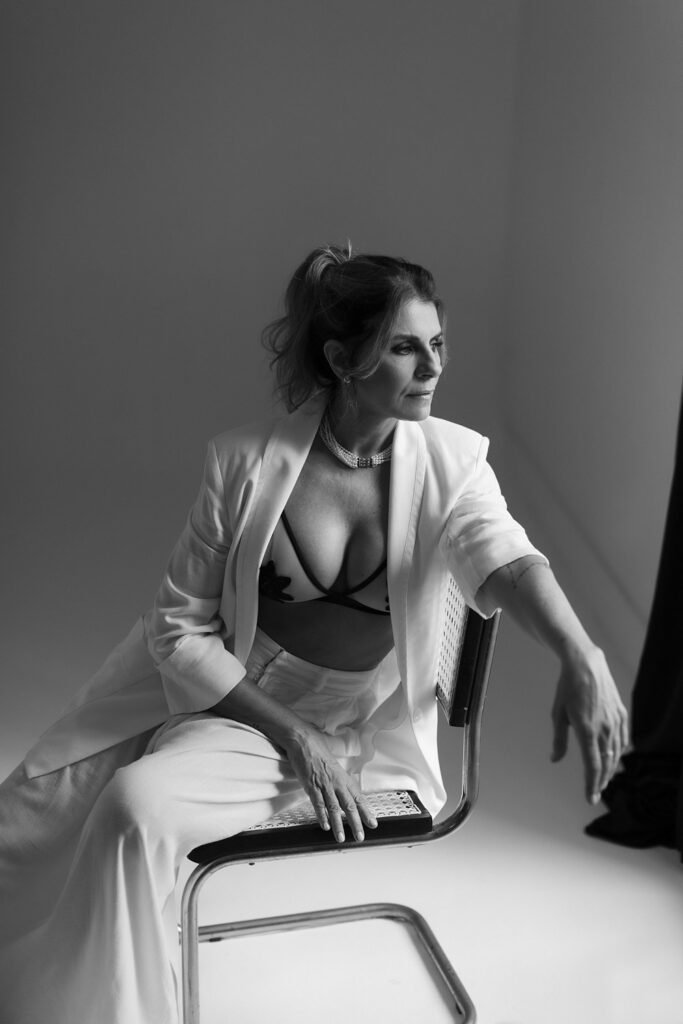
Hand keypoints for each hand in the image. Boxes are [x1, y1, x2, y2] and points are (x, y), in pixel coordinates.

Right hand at [283, 726, 377, 842]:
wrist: (304, 741)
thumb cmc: (318, 752)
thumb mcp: (333, 766)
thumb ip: (339, 779)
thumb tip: (344, 790)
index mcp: (343, 778)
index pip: (358, 798)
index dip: (366, 812)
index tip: (373, 824)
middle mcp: (337, 782)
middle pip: (349, 805)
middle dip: (356, 823)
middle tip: (361, 837)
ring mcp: (324, 784)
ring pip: (334, 808)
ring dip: (338, 824)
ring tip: (341, 838)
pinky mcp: (311, 785)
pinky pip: (318, 803)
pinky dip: (322, 815)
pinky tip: (325, 826)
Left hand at [550, 644, 629, 803]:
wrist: (586, 664)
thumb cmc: (567, 689)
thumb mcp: (557, 714)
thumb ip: (559, 740)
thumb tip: (554, 759)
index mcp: (587, 730)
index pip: (592, 766)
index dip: (591, 784)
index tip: (589, 798)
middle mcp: (604, 728)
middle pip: (606, 763)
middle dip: (601, 781)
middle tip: (595, 792)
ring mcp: (615, 721)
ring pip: (616, 753)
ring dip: (610, 769)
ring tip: (603, 780)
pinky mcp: (621, 714)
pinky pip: (622, 739)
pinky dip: (618, 752)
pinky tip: (614, 758)